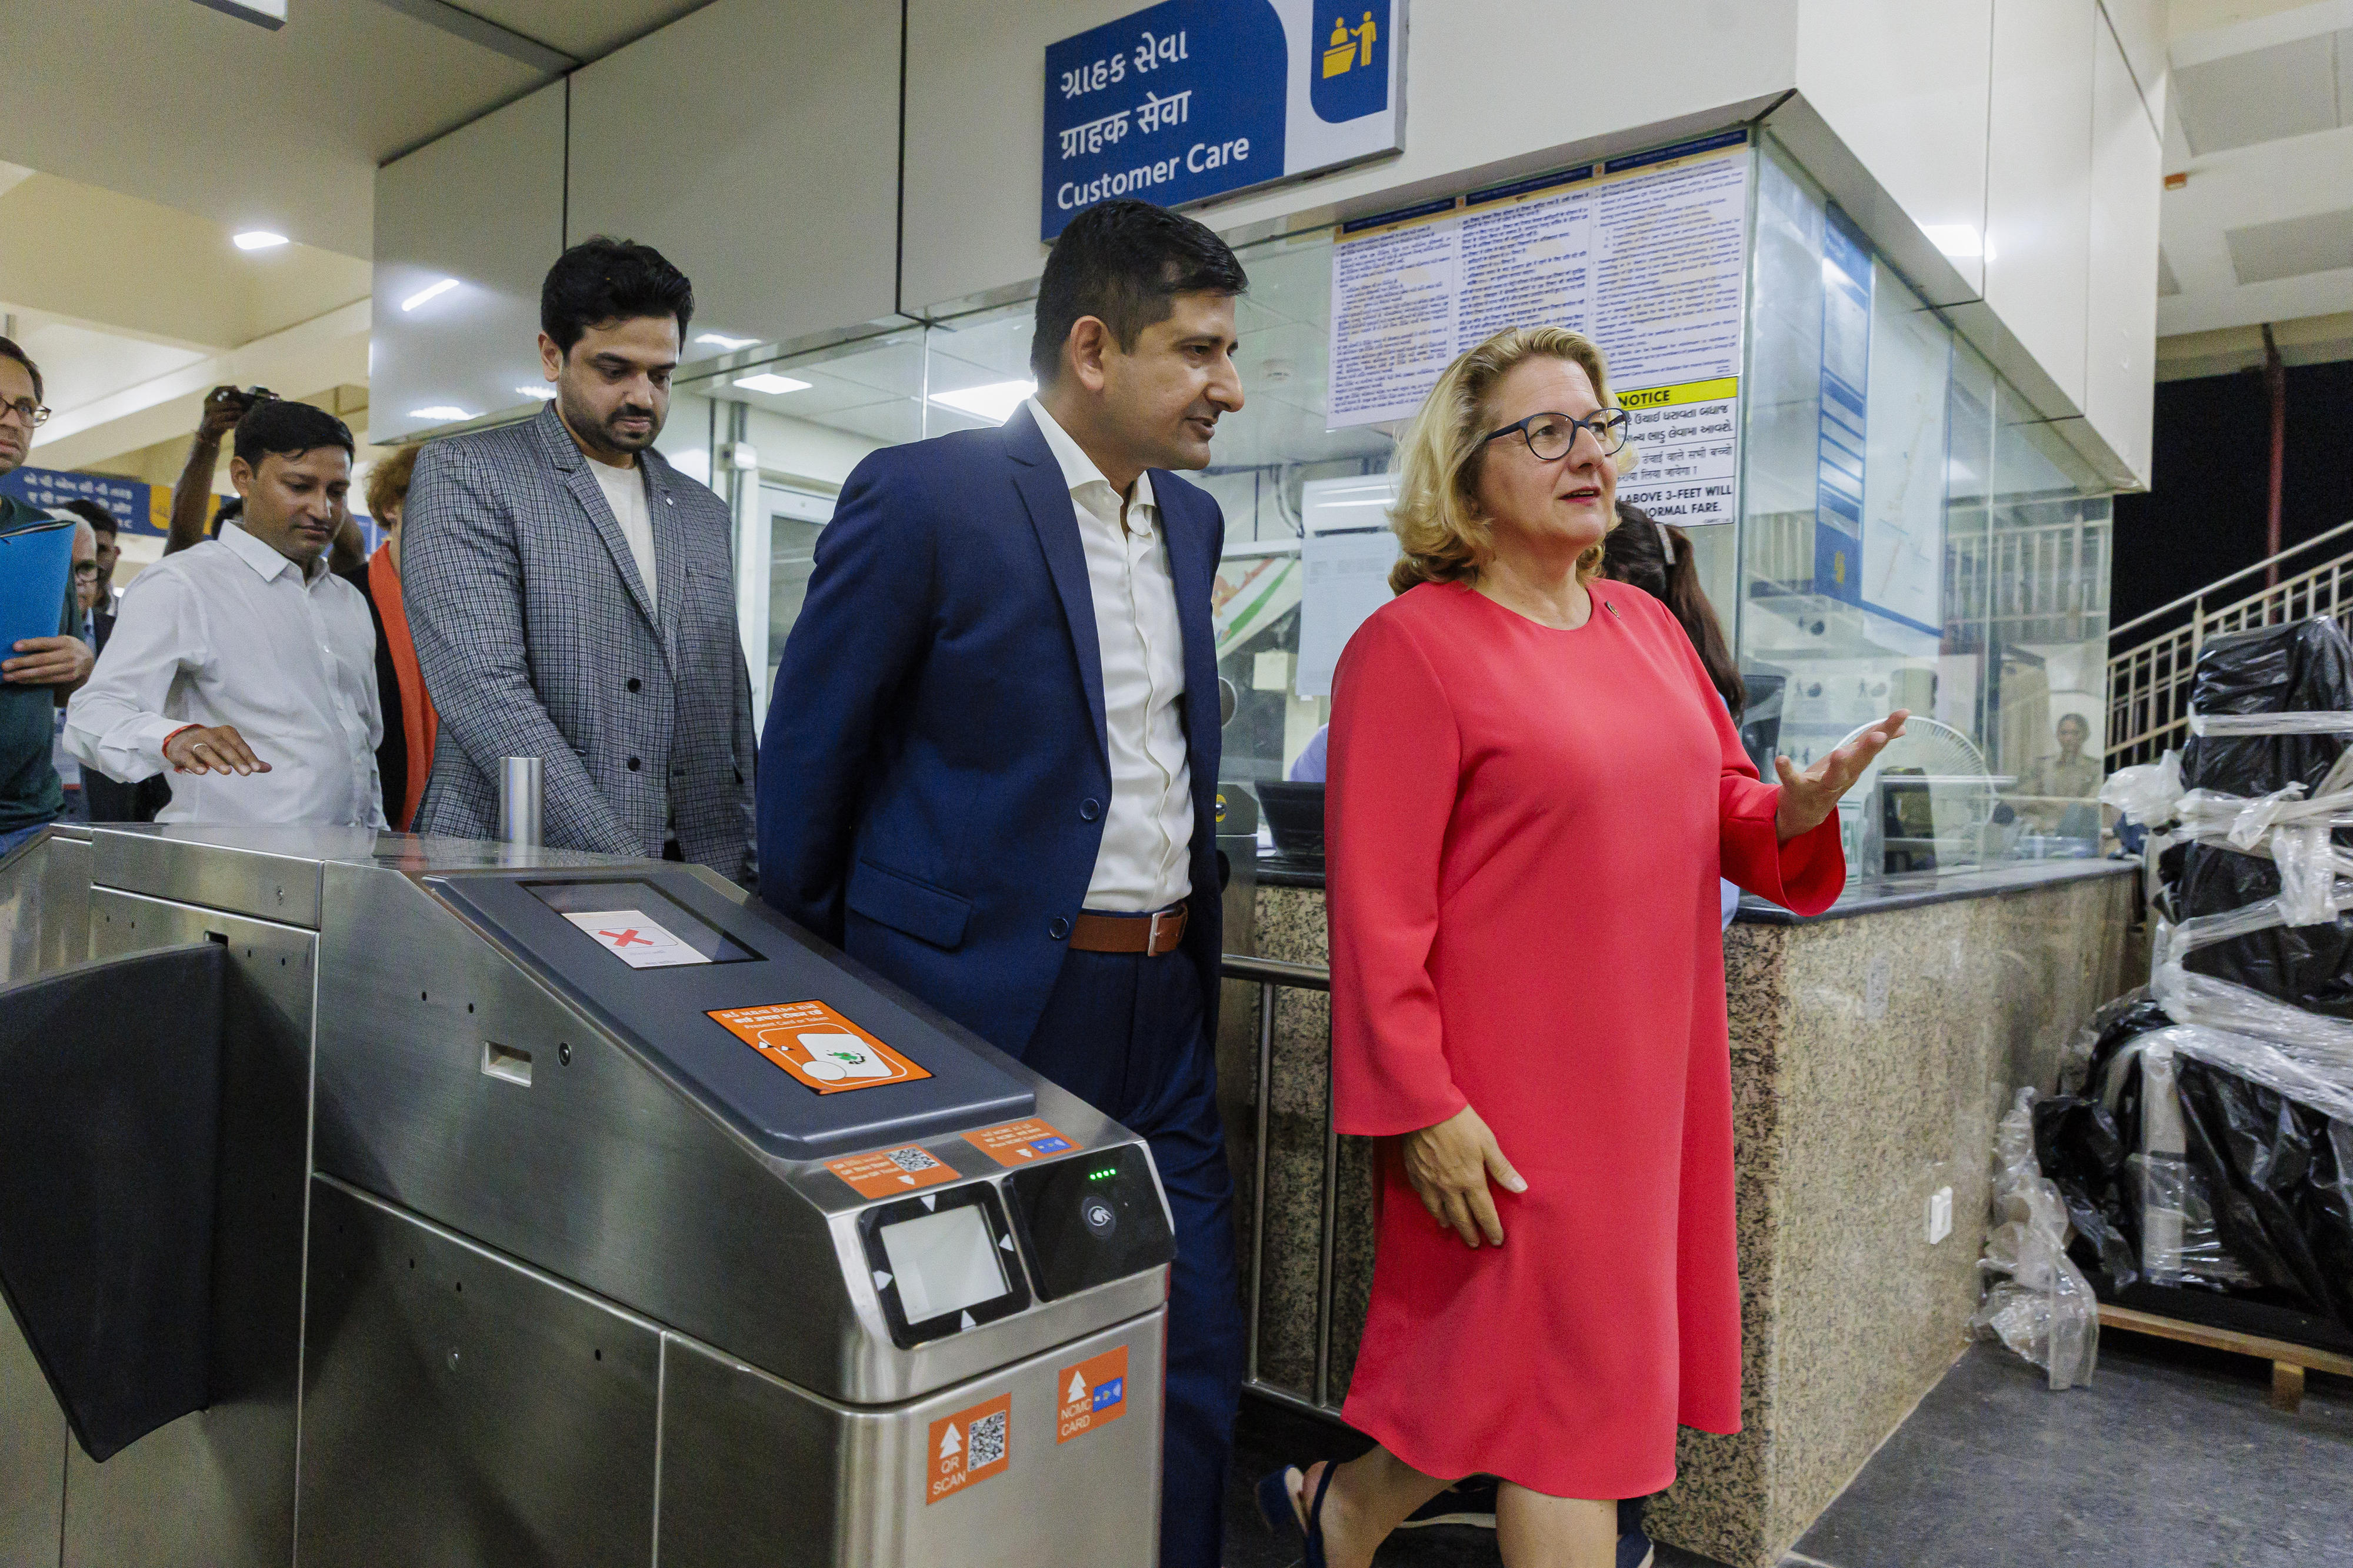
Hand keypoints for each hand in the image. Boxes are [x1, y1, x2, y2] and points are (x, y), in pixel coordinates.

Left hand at [2, 636, 93, 686]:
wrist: (89, 659)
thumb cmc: (67, 647)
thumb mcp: (61, 640)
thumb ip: (47, 643)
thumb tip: (20, 646)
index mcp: (65, 642)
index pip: (45, 643)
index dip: (30, 644)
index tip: (14, 647)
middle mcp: (69, 655)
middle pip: (41, 660)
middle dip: (21, 663)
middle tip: (4, 665)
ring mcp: (70, 667)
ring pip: (43, 672)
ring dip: (23, 675)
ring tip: (8, 676)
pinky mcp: (69, 677)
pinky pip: (48, 680)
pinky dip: (32, 680)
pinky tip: (20, 680)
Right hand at [164, 724, 270, 775]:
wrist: (180, 741)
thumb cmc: (213, 747)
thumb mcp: (230, 750)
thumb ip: (247, 759)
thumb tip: (268, 768)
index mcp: (225, 732)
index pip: (239, 745)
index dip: (248, 756)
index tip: (256, 769)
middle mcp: (210, 734)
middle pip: (224, 747)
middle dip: (236, 759)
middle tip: (246, 772)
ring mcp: (194, 742)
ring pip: (206, 751)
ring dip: (216, 761)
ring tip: (227, 772)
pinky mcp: (181, 752)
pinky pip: (188, 758)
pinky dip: (195, 764)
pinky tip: (202, 772)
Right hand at [197, 386, 250, 443]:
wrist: (208, 433)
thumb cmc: (217, 417)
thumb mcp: (219, 407)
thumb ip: (226, 398)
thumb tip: (236, 387)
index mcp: (208, 400)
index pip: (217, 389)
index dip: (227, 388)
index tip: (237, 388)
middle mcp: (208, 407)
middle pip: (227, 403)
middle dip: (238, 405)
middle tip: (243, 407)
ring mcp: (211, 417)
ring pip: (230, 413)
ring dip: (239, 414)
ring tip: (242, 415)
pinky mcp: (214, 426)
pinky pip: (229, 424)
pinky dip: (236, 423)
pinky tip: (237, 423)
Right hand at [1400, 1103, 1525, 1248]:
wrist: (1425, 1110)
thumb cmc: (1460, 1123)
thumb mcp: (1487, 1142)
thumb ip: (1502, 1168)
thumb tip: (1520, 1188)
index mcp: (1470, 1180)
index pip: (1484, 1212)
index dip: (1492, 1228)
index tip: (1496, 1240)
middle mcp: (1450, 1187)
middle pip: (1461, 1217)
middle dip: (1470, 1233)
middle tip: (1474, 1244)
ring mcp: (1430, 1182)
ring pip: (1439, 1211)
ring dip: (1449, 1222)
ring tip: (1452, 1228)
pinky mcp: (1415, 1174)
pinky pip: (1423, 1198)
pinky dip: (1431, 1208)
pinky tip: (1433, 1208)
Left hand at [1774, 709, 1908, 839]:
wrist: (1805, 815)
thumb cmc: (1831, 781)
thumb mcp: (1854, 761)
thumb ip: (1872, 744)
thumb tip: (1903, 728)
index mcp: (1855, 766)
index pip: (1874, 745)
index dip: (1889, 729)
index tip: (1903, 713)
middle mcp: (1843, 777)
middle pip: (1859, 762)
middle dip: (1869, 748)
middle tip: (1879, 734)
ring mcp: (1821, 786)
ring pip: (1833, 777)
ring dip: (1837, 766)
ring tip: (1839, 753)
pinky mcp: (1798, 791)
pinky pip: (1793, 781)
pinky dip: (1787, 770)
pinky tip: (1781, 759)